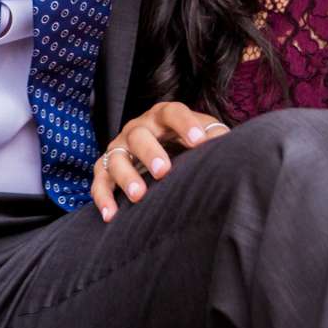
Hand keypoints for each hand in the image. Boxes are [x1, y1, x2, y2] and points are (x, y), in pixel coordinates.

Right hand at [88, 101, 229, 219]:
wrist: (160, 151)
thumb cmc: (184, 143)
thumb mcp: (199, 134)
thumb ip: (214, 136)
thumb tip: (228, 143)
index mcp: (162, 116)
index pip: (172, 112)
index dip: (185, 124)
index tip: (199, 141)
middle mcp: (138, 128)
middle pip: (138, 135)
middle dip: (150, 152)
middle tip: (163, 171)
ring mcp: (119, 148)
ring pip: (115, 158)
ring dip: (125, 176)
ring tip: (139, 195)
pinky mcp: (105, 168)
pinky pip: (99, 182)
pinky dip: (102, 198)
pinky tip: (111, 215)